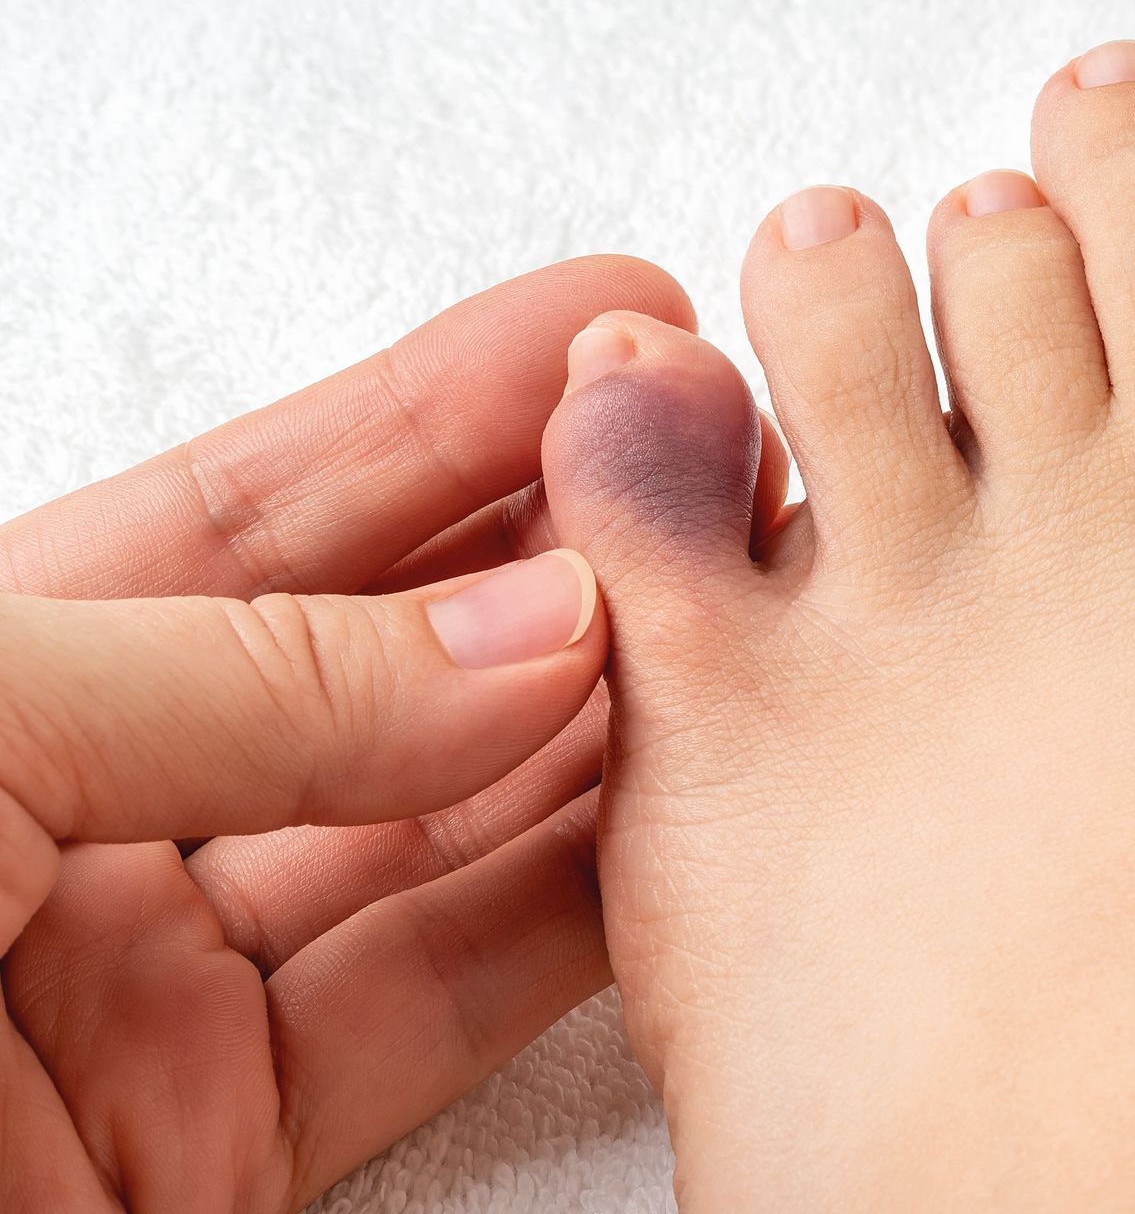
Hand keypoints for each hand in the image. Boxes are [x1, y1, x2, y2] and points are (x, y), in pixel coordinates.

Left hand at [0, 257, 782, 1211]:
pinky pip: (432, 1003)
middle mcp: (66, 829)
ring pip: (432, 829)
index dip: (437, 408)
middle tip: (714, 456)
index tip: (604, 327)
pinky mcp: (213, 1155)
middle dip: (549, 548)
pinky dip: (565, 907)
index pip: (250, 517)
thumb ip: (238, 681)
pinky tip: (671, 802)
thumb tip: (529, 635)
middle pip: (369, 659)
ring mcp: (145, 998)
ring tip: (741, 605)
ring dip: (597, 721)